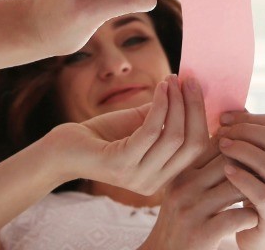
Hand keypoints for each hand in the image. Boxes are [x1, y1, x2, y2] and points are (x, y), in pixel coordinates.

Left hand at [52, 76, 211, 194]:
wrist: (63, 150)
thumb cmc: (103, 135)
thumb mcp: (140, 125)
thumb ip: (164, 114)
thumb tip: (188, 88)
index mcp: (163, 177)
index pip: (197, 149)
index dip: (201, 117)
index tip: (197, 88)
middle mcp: (154, 184)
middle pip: (192, 145)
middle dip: (194, 108)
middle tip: (189, 80)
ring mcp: (138, 177)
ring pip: (174, 136)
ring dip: (176, 102)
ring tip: (171, 79)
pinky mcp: (121, 165)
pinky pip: (151, 131)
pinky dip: (159, 106)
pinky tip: (159, 87)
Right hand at [142, 148, 258, 249]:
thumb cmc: (183, 220)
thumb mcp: (186, 189)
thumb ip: (205, 166)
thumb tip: (232, 137)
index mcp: (182, 171)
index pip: (217, 145)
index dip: (242, 147)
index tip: (258, 156)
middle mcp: (183, 187)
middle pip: (228, 161)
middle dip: (252, 167)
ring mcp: (190, 210)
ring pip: (234, 187)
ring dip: (254, 191)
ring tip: (264, 195)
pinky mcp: (200, 234)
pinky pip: (236, 217)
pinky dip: (250, 217)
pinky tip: (253, 219)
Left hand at [217, 112, 264, 249]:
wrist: (264, 237)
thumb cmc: (259, 193)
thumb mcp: (260, 165)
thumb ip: (254, 139)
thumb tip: (232, 109)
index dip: (251, 118)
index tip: (224, 118)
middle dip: (247, 131)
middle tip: (222, 131)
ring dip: (244, 151)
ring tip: (221, 146)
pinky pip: (263, 194)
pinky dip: (243, 179)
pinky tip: (226, 170)